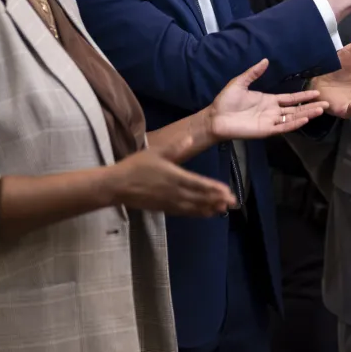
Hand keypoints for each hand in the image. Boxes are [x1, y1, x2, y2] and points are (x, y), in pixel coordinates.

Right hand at [108, 134, 235, 216]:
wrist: (117, 185)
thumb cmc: (136, 166)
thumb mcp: (155, 152)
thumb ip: (174, 147)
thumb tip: (190, 137)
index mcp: (174, 177)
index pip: (198, 184)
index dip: (213, 189)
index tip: (227, 191)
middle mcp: (174, 192)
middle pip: (199, 197)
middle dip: (217, 200)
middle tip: (233, 202)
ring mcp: (169, 202)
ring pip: (193, 207)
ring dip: (209, 208)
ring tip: (223, 209)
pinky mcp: (164, 208)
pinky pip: (184, 212)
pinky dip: (196, 213)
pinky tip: (206, 214)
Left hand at [208, 59, 328, 138]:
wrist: (215, 117)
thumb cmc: (226, 101)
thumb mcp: (240, 82)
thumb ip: (254, 73)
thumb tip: (266, 60)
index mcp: (268, 100)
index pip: (291, 98)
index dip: (303, 95)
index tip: (317, 93)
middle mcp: (273, 111)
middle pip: (296, 108)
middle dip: (311, 106)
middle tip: (327, 103)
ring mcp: (271, 121)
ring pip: (294, 117)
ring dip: (308, 113)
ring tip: (321, 110)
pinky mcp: (266, 130)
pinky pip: (284, 127)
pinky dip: (295, 123)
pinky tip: (306, 118)